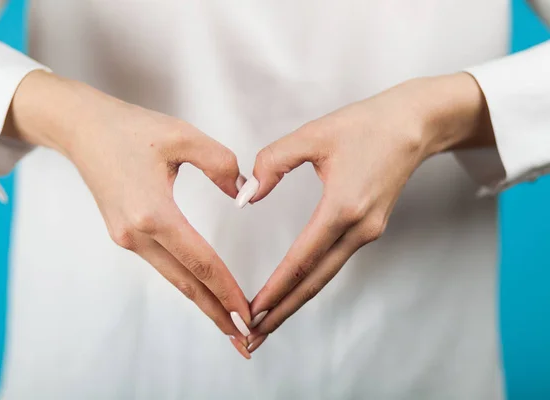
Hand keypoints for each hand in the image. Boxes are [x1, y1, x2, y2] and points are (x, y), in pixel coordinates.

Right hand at [6, 70, 252, 356]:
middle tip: (244, 342)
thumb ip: (221, 164)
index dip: (226, 289)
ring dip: (202, 301)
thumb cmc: (131, 129)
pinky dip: (186, 282)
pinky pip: (163, 265)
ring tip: (229, 325)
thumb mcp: (182, 136)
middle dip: (217, 312)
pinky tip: (202, 291)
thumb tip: (243, 194)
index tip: (249, 312)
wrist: (83, 129)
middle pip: (185, 283)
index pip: (200, 261)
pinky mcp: (125, 235)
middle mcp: (136, 234)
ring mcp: (127, 238)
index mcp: (152, 212)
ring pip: (173, 278)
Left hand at [242, 73, 494, 350]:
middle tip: (254, 336)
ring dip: (296, 300)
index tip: (253, 310)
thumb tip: (248, 196)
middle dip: (283, 311)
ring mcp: (368, 232)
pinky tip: (294, 290)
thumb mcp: (312, 135)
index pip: (302, 259)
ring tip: (269, 321)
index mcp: (343, 207)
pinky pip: (334, 263)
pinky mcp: (369, 229)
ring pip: (325, 276)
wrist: (413, 124)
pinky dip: (311, 282)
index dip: (276, 288)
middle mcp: (359, 228)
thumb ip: (273, 163)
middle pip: (315, 282)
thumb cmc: (365, 125)